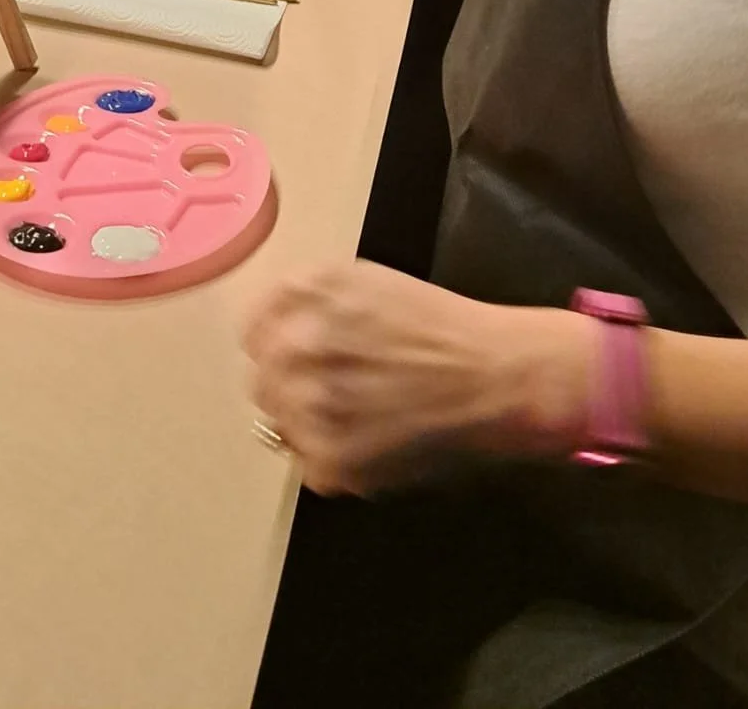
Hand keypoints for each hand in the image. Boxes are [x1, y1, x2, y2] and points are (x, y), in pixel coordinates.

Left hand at [243, 262, 590, 494]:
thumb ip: (308, 303)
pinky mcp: (329, 457)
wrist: (493, 372)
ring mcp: (308, 404)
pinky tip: (374, 441)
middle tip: (340, 392)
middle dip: (293, 385)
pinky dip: (336, 459)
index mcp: (304, 293)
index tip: (301, 360)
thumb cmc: (436, 324)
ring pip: (281, 423)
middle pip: (263, 379)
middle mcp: (296, 344)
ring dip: (310, 424)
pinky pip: (309, 463)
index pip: (254, 330)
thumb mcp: (361, 284)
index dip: (278, 346)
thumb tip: (273, 338)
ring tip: (361, 417)